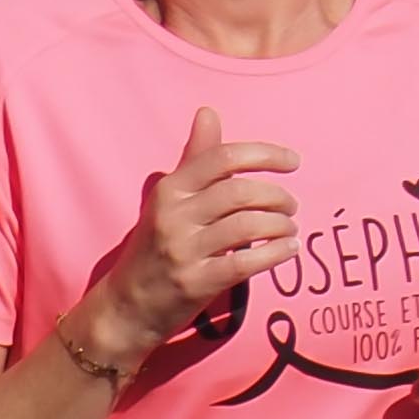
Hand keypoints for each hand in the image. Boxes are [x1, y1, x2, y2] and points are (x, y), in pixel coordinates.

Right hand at [82, 108, 298, 369]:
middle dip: (277, 196)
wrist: (125, 305)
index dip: (264, 154)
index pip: (221, 158)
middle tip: (290, 205)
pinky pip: (245, 263)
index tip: (293, 161)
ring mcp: (183, 251)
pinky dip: (275, 253)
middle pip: (239, 192)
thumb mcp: (169, 199)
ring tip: (289, 228)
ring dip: (280, 225)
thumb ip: (195, 158)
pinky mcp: (195, 283)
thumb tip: (208, 112)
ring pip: (247, 226)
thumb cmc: (155, 246)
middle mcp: (173, 216)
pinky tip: (287, 250)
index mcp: (169, 190)